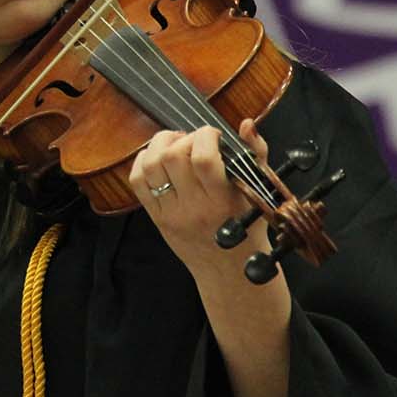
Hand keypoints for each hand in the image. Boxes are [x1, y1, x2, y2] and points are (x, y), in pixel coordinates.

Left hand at [128, 119, 275, 286]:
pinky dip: (144, 161)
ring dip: (161, 144)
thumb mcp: (259, 192)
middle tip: (195, 140)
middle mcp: (193, 208)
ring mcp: (171, 214)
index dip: (206, 136)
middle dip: (183, 137)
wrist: (228, 272)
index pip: (203, 159)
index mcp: (222, 201)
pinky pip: (137, 181)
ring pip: (151, 165)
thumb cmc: (248, 228)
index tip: (215, 136)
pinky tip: (160, 158)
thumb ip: (255, 154)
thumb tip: (246, 124)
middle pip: (173, 157)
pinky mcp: (156, 218)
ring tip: (177, 144)